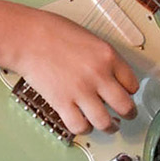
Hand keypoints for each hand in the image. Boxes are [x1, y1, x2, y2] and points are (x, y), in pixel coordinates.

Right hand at [7, 8, 139, 135]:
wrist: (27, 37)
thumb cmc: (52, 32)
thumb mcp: (89, 38)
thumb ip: (102, 58)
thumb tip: (110, 75)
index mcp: (108, 56)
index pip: (132, 83)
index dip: (130, 91)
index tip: (127, 94)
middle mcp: (98, 75)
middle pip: (125, 106)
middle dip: (128, 114)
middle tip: (127, 116)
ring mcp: (81, 91)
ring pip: (105, 122)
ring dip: (109, 127)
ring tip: (108, 126)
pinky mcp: (62, 103)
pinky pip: (80, 126)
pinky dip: (84, 129)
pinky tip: (84, 124)